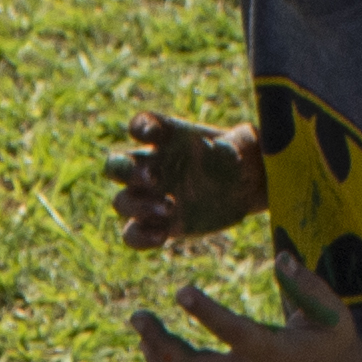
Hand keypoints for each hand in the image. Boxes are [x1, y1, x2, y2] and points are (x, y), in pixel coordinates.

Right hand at [107, 111, 261, 249]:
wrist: (243, 186)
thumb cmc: (240, 157)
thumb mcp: (245, 143)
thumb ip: (238, 141)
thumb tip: (236, 143)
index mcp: (167, 138)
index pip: (143, 125)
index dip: (141, 128)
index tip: (151, 134)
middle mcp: (151, 165)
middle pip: (117, 165)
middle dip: (126, 171)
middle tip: (154, 178)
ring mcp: (150, 197)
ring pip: (122, 201)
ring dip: (138, 205)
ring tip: (169, 208)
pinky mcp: (157, 224)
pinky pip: (132, 233)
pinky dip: (140, 237)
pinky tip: (162, 235)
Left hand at [131, 259, 361, 361]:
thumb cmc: (334, 343)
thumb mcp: (332, 311)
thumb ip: (307, 285)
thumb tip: (281, 258)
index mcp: (274, 353)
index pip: (233, 332)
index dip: (206, 312)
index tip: (181, 290)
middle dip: (157, 340)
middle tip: (137, 316)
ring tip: (145, 337)